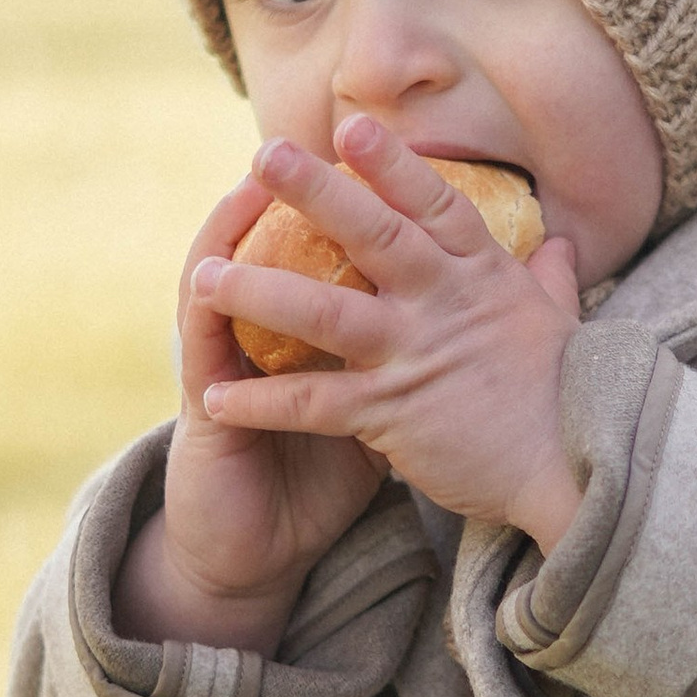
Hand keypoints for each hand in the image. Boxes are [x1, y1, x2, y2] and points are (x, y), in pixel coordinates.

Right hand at [117, 170, 386, 655]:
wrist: (259, 554)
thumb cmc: (318, 480)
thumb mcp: (386, 414)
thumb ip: (423, 359)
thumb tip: (492, 319)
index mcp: (319, 335)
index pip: (335, 257)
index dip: (355, 206)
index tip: (381, 150)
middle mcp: (268, 338)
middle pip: (278, 256)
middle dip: (290, 199)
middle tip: (307, 141)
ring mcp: (232, 368)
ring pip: (228, 288)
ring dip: (234, 239)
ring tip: (244, 189)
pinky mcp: (207, 411)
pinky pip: (205, 356)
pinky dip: (206, 315)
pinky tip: (206, 280)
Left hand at [188, 116, 583, 552]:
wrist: (576, 470)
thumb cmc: (571, 395)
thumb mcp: (561, 322)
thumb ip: (550, 278)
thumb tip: (560, 244)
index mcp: (482, 276)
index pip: (434, 204)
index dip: (392, 164)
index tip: (350, 126)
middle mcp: (444, 304)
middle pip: (373, 233)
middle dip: (315, 191)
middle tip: (265, 152)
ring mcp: (416, 355)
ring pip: (324, 312)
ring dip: (259, 292)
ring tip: (204, 276)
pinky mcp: (393, 414)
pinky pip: (313, 402)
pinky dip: (261, 401)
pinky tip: (214, 396)